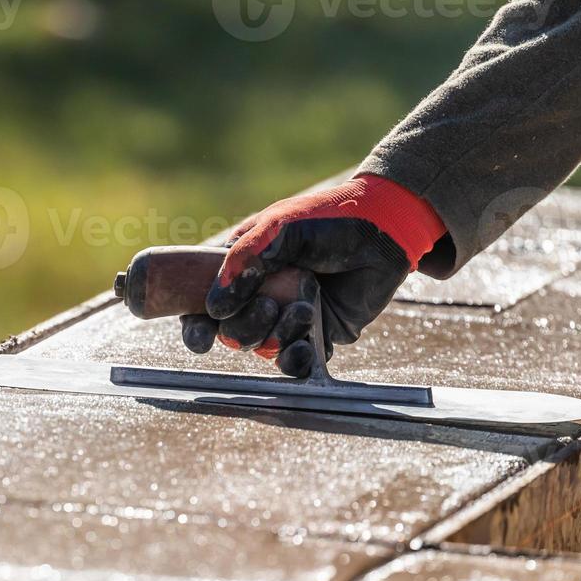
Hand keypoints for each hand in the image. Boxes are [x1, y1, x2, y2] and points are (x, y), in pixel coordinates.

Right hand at [180, 174, 444, 376]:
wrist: (383, 230)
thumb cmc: (326, 219)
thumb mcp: (276, 230)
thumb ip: (242, 264)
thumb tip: (214, 308)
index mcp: (241, 270)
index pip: (203, 304)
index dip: (197, 324)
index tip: (201, 335)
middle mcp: (259, 296)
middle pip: (231, 332)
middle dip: (245, 327)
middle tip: (269, 305)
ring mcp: (287, 316)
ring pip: (262, 347)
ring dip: (275, 335)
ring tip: (303, 310)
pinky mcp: (318, 334)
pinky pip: (295, 361)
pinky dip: (294, 360)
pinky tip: (303, 347)